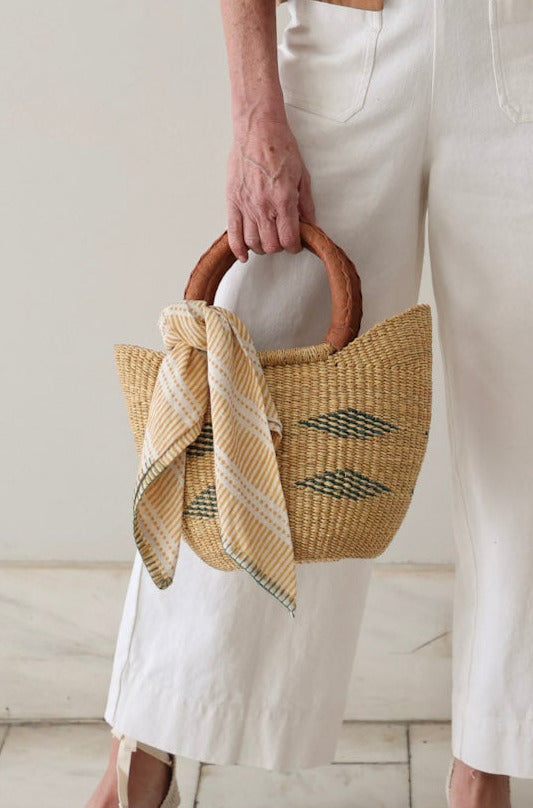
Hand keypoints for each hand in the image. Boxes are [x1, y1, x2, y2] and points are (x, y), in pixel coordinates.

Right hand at [226, 115, 315, 261]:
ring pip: (253, 243)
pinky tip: (244, 255)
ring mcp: (246, 205)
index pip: (289, 239)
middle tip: (282, 237)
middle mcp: (264, 206)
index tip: (295, 244)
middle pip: (271, 245)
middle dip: (279, 246)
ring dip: (262, 246)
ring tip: (266, 238)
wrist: (258, 130)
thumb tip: (310, 224)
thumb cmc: (280, 147)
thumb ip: (306, 204)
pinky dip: (238, 249)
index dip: (294, 246)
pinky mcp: (232, 201)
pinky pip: (232, 234)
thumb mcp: (302, 175)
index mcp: (283, 200)